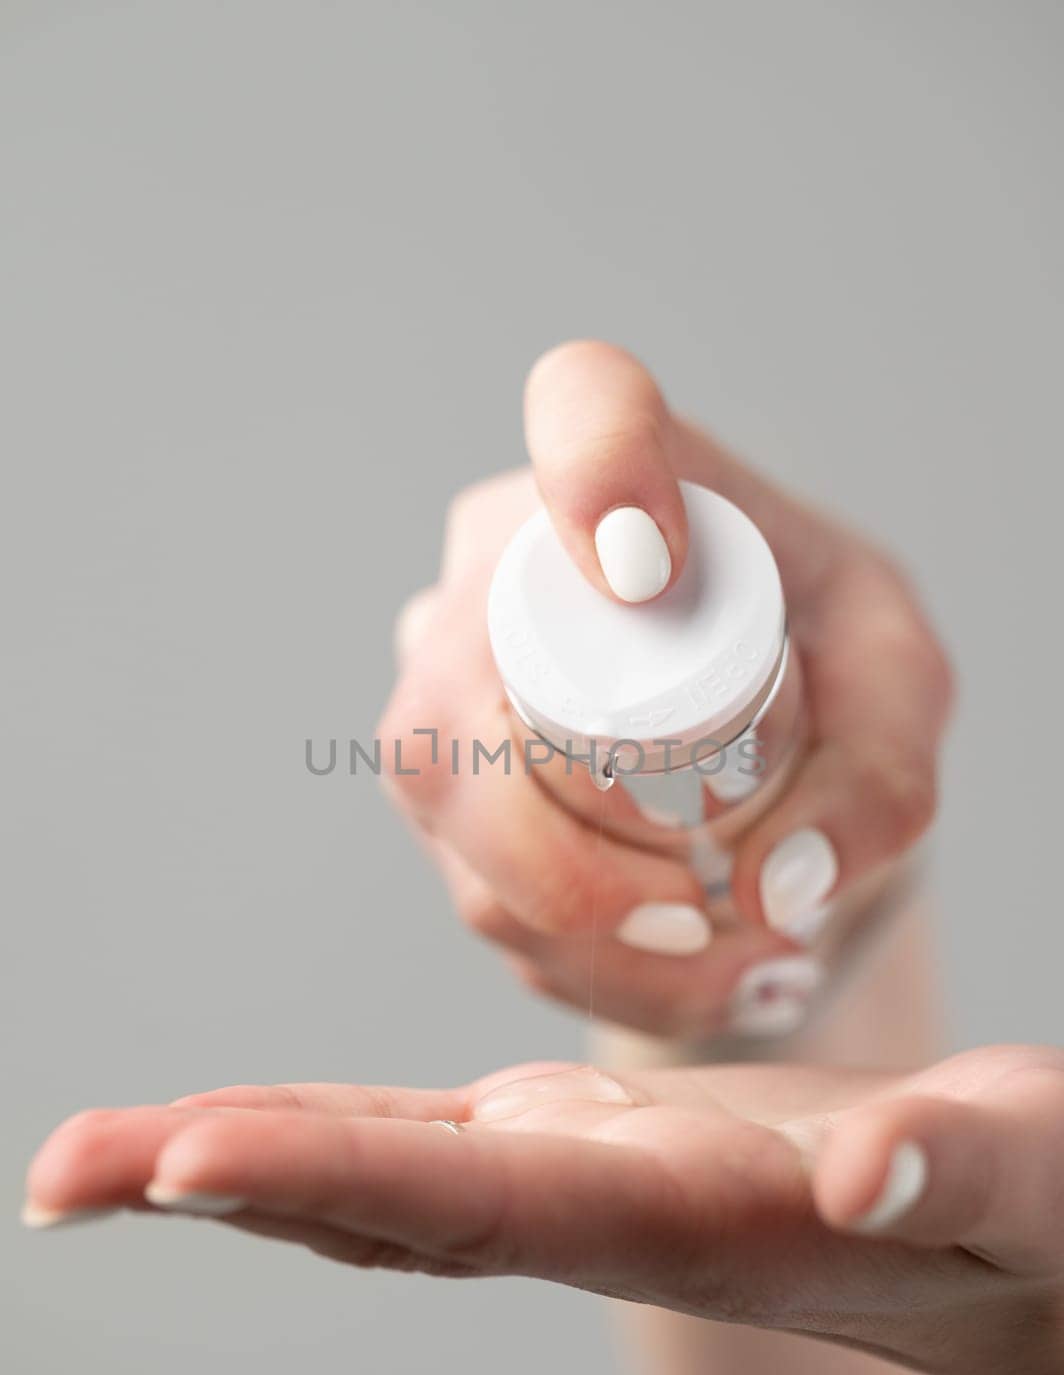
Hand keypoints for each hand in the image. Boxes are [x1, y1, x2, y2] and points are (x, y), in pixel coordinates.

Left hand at [24, 1045, 1063, 1374]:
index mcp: (707, 1222)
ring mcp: (592, 1186)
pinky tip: (227, 1138)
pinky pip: (435, 1143)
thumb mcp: (1028, 1177)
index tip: (192, 1160)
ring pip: (392, 1178)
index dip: (341, 1180)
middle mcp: (617, 1214)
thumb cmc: (1037, 1218)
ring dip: (242, 1165)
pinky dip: (324, 1132)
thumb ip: (952, 1177)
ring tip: (93, 1161)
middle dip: (232, 1180)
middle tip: (63, 1171)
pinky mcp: (598, 1153)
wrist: (1018, 1259)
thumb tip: (862, 1176)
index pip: (497, 1208)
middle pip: (399, 1202)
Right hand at [379, 341, 952, 1034]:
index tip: (654, 567)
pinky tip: (682, 964)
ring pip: (462, 824)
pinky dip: (590, 961)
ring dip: (600, 934)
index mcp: (633, 474)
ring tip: (735, 961)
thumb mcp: (897, 703)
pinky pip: (478, 896)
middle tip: (714, 912)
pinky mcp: (434, 789)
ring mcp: (442, 681)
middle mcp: (498, 566)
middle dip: (586, 857)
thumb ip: (877, 782)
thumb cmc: (826, 676)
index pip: (586, 409)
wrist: (755, 748)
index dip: (595, 475)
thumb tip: (772, 887)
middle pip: (464, 699)